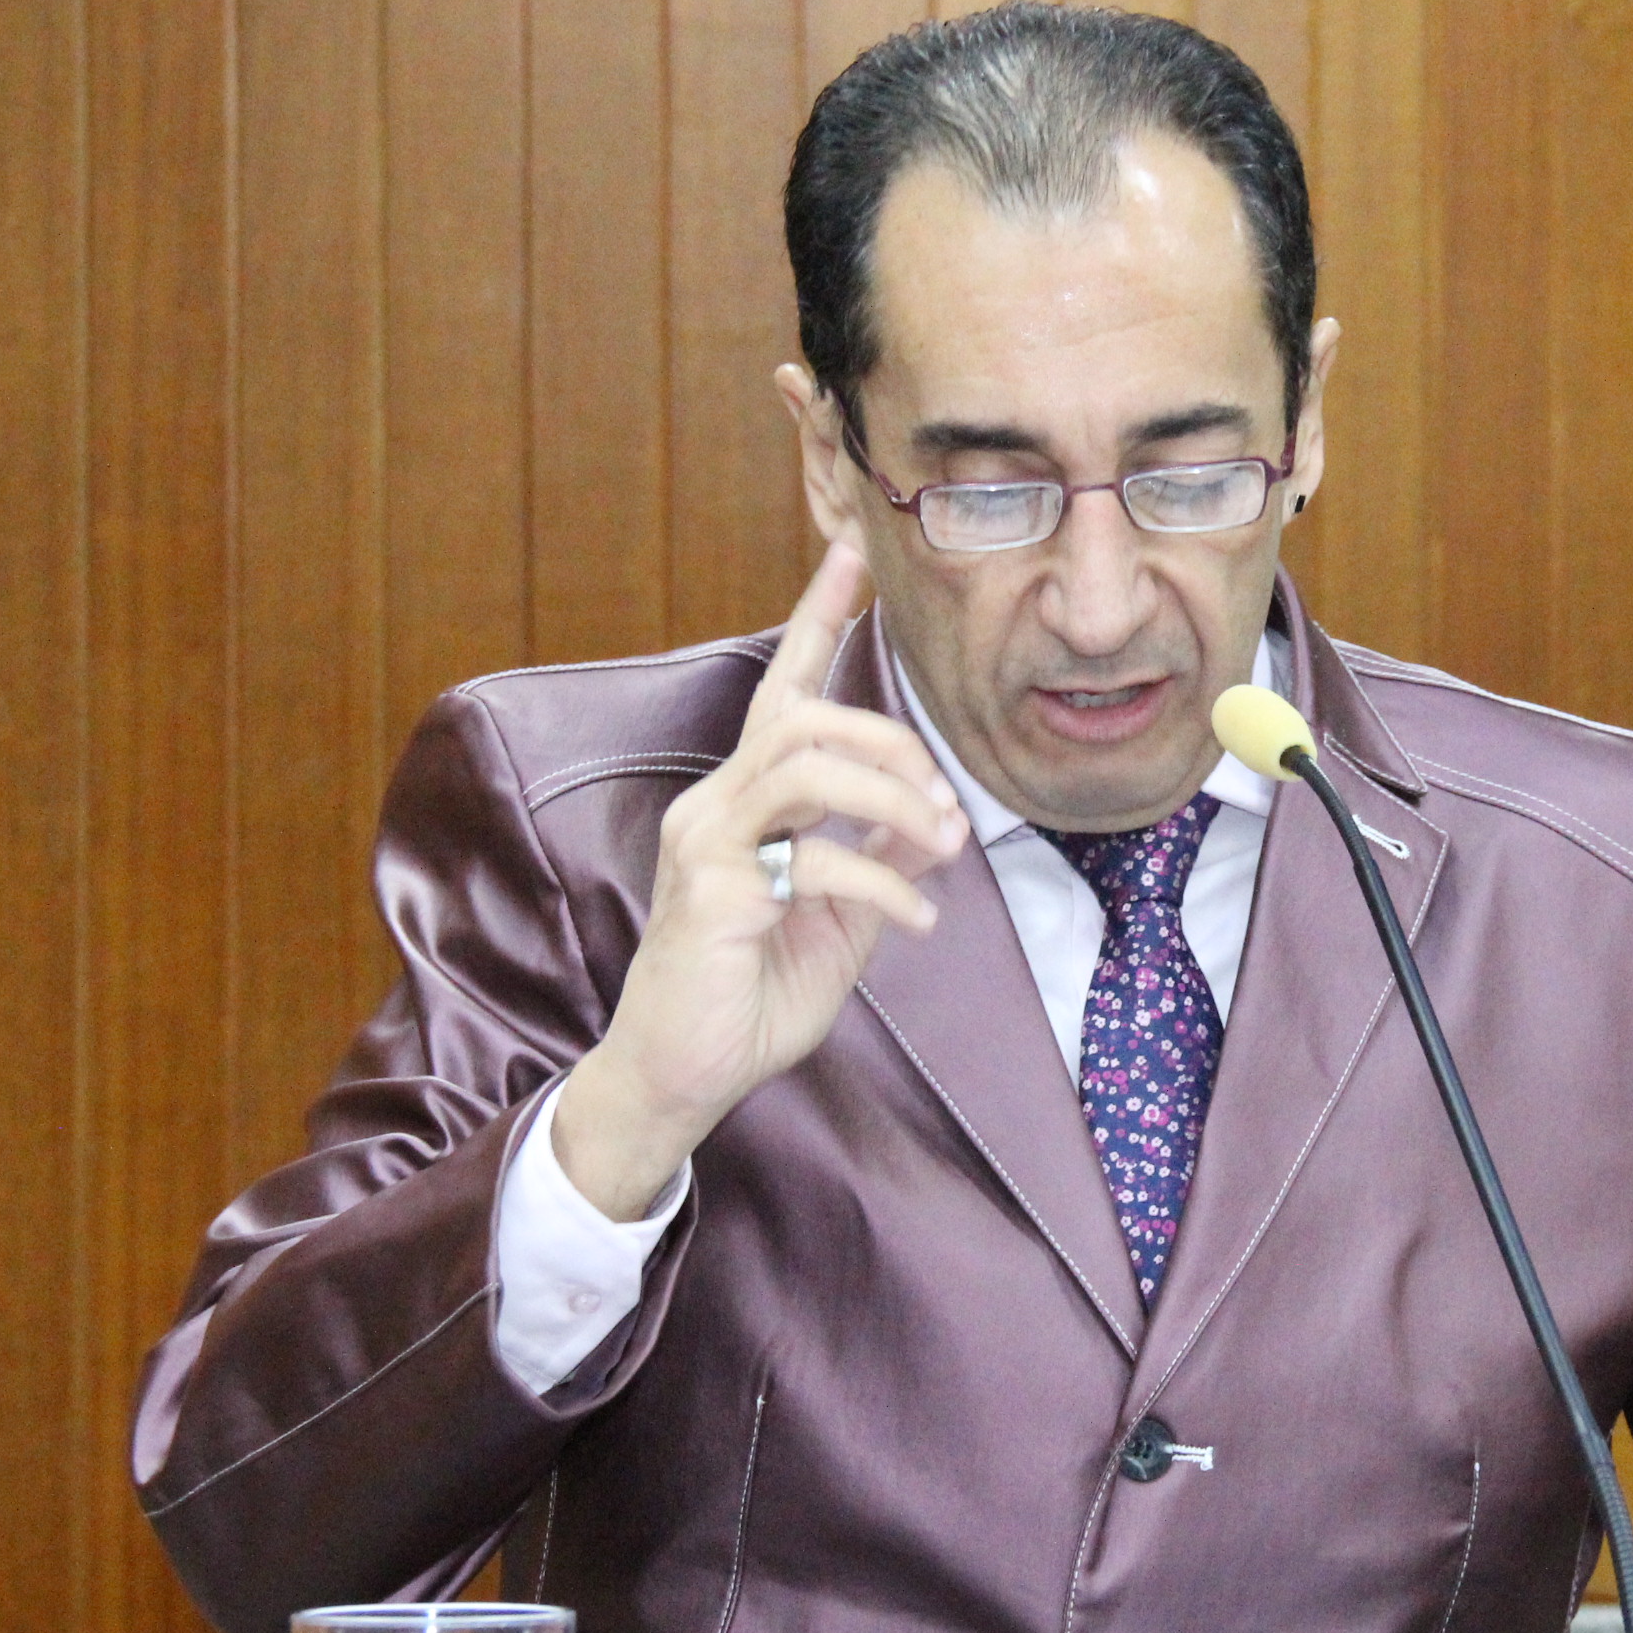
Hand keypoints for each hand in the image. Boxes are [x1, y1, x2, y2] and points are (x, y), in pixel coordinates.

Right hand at [548, 543, 970, 1219]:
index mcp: (746, 803)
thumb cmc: (751, 999)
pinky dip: (883, 880)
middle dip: (893, 744)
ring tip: (943, 848)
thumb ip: (871, 859)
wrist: (685, 1078)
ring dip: (893, 797)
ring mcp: (707, 841)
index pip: (781, 689)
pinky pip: (813, 856)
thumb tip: (920, 815)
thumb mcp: (836, 922)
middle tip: (948, 809)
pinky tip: (919, 919)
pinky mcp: (713, 889)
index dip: (815, 617)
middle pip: (806, 716)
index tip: (849, 554)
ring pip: (806, 762)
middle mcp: (716, 804)